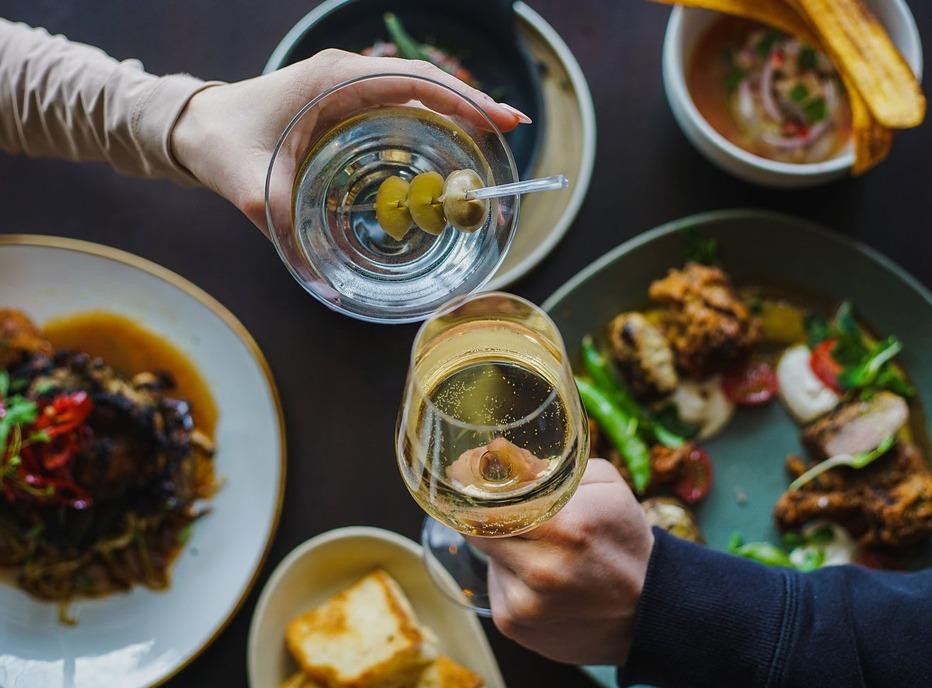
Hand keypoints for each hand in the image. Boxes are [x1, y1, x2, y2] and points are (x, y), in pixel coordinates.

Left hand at [170, 49, 528, 235]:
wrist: (197, 127)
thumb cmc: (221, 144)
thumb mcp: (249, 187)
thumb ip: (282, 226)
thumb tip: (320, 280)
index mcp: (333, 81)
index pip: (411, 81)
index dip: (459, 99)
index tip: (498, 118)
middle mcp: (346, 76)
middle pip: (425, 81)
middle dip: (472, 102)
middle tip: (514, 128)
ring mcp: (348, 89)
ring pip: (416, 91)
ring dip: (456, 109)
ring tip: (496, 136)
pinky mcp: (346, 104)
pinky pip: (399, 106)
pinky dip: (431, 120)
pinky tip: (452, 143)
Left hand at [469, 459, 653, 665]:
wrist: (649, 610)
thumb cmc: (625, 540)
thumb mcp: (606, 486)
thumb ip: (556, 466)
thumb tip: (503, 454)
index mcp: (565, 527)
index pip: (489, 503)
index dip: (476, 491)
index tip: (470, 481)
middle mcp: (542, 569)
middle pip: (480, 530)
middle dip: (490, 518)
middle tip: (508, 513)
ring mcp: (525, 604)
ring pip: (487, 558)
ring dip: (504, 549)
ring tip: (540, 552)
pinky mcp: (515, 625)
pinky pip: (495, 586)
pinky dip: (510, 577)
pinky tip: (541, 581)